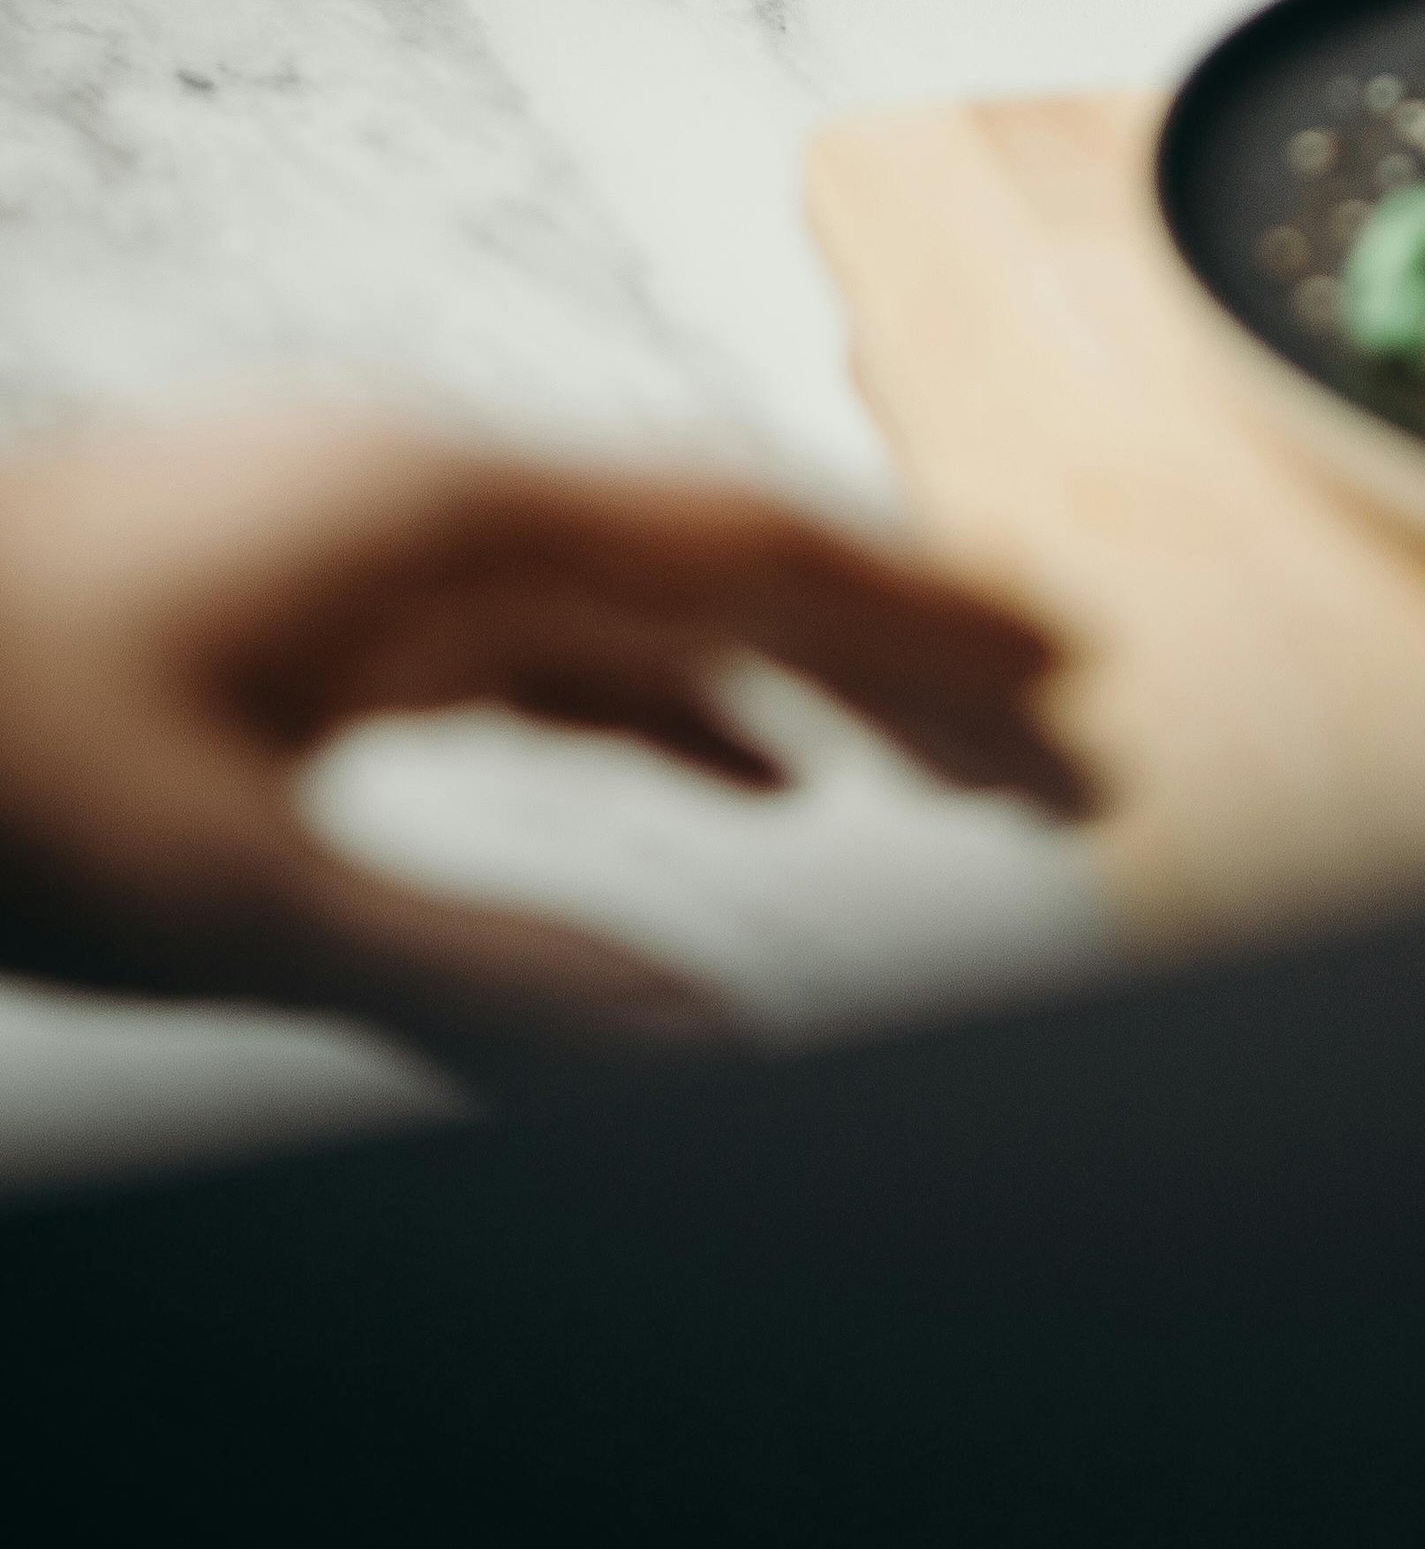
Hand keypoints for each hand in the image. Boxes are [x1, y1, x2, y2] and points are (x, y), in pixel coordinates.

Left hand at [0, 417, 1085, 1064]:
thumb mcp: (228, 890)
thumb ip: (486, 975)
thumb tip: (713, 1053)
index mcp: (443, 512)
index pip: (751, 544)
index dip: (926, 607)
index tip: (1071, 660)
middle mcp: (436, 495)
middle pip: (737, 558)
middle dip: (912, 655)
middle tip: (1071, 755)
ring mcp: (381, 535)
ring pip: (662, 600)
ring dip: (815, 680)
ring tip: (961, 776)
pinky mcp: (333, 599)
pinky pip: (562, 641)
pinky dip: (680, 708)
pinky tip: (750, 780)